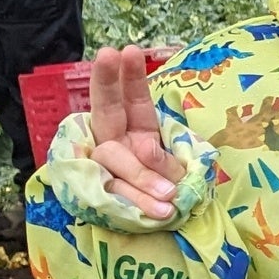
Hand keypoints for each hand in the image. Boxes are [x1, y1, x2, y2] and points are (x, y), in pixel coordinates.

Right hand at [87, 46, 182, 220]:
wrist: (160, 227)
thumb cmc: (172, 192)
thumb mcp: (179, 173)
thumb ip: (167, 161)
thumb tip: (146, 151)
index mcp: (137, 129)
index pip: (134, 100)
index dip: (131, 78)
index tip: (128, 51)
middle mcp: (115, 140)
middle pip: (106, 109)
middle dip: (106, 81)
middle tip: (108, 54)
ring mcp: (104, 165)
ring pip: (114, 158)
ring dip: (143, 175)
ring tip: (171, 195)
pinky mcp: (99, 193)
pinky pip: (118, 193)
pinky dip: (142, 202)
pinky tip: (164, 210)